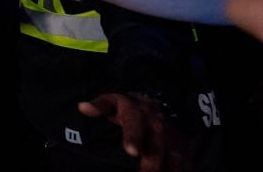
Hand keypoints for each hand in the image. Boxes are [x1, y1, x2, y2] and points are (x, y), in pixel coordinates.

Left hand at [78, 93, 192, 171]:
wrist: (153, 105)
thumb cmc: (126, 108)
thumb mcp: (111, 102)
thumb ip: (98, 105)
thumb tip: (82, 107)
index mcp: (137, 115)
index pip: (135, 125)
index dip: (133, 138)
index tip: (131, 151)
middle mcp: (157, 126)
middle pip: (156, 149)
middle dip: (150, 165)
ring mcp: (172, 138)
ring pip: (174, 159)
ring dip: (167, 170)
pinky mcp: (183, 148)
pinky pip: (185, 164)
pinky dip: (180, 171)